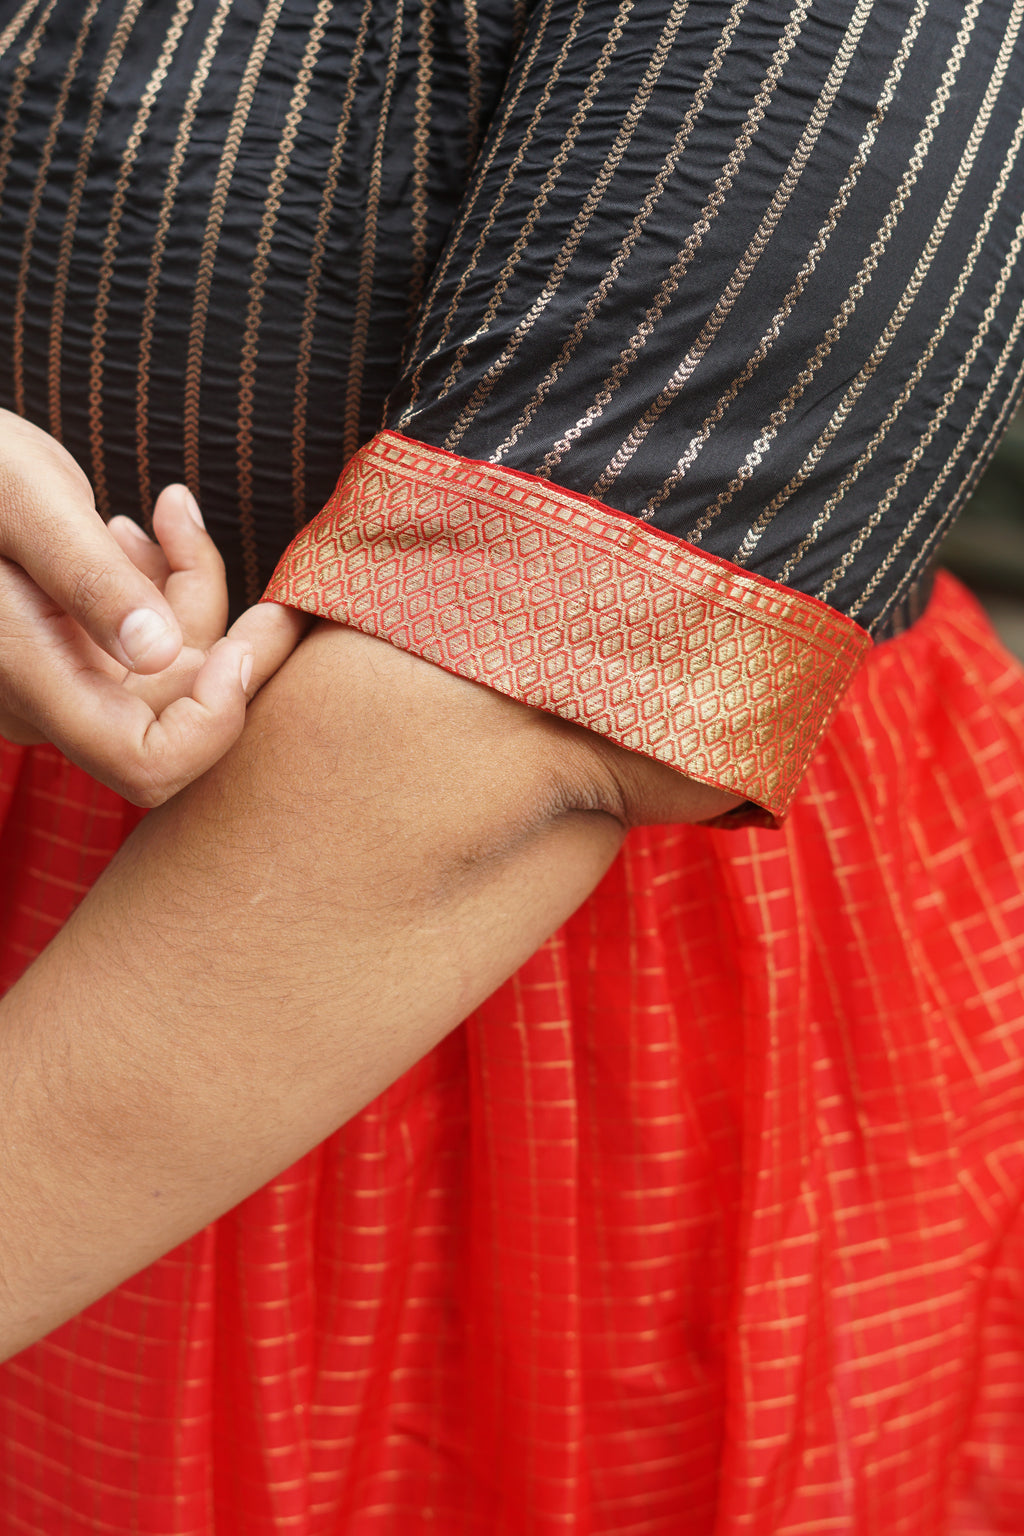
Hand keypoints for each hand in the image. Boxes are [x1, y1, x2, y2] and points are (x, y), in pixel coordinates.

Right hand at [0, 409, 306, 804]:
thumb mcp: (21, 497)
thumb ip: (87, 577)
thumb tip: (160, 654)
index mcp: (27, 677)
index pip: (147, 765)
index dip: (215, 722)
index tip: (243, 645)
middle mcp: (47, 699)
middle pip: (178, 711)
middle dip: (230, 640)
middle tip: (263, 581)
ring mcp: (59, 679)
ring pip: (172, 670)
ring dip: (192, 596)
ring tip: (166, 516)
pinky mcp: (69, 649)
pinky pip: (147, 642)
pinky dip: (165, 586)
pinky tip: (146, 527)